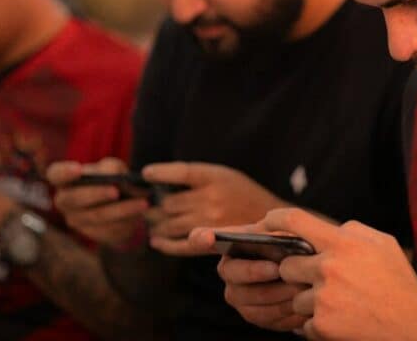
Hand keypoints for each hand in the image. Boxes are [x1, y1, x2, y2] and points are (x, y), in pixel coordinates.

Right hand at [47, 158, 148, 245]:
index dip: (64, 172)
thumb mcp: (113, 167)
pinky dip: (126, 221)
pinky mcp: (92, 234)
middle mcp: (64, 201)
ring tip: (141, 203)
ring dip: (121, 210)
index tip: (78, 169)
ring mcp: (76, 220)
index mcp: (63, 179)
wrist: (122, 203)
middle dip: (96, 194)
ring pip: (96, 216)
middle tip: (116, 191)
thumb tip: (111, 174)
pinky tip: (140, 213)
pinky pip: (108, 229)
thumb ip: (110, 167)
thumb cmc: (112, 178)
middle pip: (75, 198)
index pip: (55, 174)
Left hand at [142, 162, 287, 255]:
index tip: (145, 174)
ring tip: (150, 220)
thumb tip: (158, 180)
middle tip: (145, 203)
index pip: (180, 171)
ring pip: (168, 223)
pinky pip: (179, 246)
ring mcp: (209, 222)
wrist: (271, 224)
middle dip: (153, 203)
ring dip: (154, 222)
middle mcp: (210, 199)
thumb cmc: (243, 194)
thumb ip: (196, 176)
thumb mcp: (223, 175)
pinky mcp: (210, 243)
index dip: (159, 173)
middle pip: (168, 201)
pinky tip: (155, 241)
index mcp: (214, 177)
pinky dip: (163, 244)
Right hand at [190, 223, 310, 332]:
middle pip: (231, 273)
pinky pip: (265, 319)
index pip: (202, 238)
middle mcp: (230, 271)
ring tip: (300, 287)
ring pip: (248, 301)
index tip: (207, 237)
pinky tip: (302, 304)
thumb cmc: (296, 244)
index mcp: (232, 244)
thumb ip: (276, 226)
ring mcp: (239, 295)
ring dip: (276, 295)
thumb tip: (270, 230)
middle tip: (280, 269)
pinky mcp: (255, 314)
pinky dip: (285, 313)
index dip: (200, 238)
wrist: (312, 269)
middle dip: (255, 272)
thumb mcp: (288, 229)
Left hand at [262, 208, 416, 340]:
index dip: (273, 219)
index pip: (295, 221)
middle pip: (287, 266)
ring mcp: (323, 298)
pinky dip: (319, 326)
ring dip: (310, 303)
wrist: (413, 325)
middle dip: (297, 274)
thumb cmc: (399, 282)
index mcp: (342, 243)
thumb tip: (332, 229)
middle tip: (316, 280)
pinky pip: (305, 325)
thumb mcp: (382, 243)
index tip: (264, 222)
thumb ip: (352, 230)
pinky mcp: (322, 325)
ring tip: (338, 305)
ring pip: (296, 299)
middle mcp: (328, 268)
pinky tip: (341, 322)